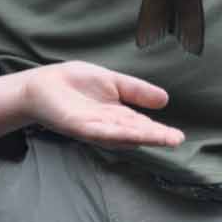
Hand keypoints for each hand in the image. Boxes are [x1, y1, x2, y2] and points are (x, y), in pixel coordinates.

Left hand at [18, 62, 183, 148]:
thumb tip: (165, 99)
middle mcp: (108, 126)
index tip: (178, 137)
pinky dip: (117, 133)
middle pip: (135, 132)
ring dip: (142, 137)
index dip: (159, 131)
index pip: (142, 124)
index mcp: (117, 115)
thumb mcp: (112, 81)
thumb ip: (136, 90)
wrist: (43, 84)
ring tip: (162, 139)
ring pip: (122, 135)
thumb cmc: (75, 82)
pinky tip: (131, 135)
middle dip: (155, 137)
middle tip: (176, 141)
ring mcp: (94, 128)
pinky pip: (100, 131)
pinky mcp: (79, 127)